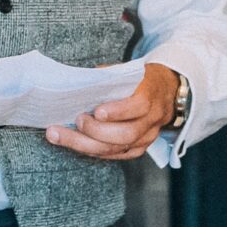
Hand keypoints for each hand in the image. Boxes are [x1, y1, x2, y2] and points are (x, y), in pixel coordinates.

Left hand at [44, 63, 178, 160]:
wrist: (166, 92)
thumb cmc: (140, 79)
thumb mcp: (129, 70)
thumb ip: (108, 76)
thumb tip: (78, 82)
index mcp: (151, 95)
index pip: (139, 106)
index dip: (118, 111)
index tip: (97, 111)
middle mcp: (152, 120)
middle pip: (126, 134)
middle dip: (96, 131)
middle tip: (76, 121)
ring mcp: (147, 138)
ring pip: (117, 149)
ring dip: (85, 144)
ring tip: (60, 135)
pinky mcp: (139, 149)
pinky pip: (115, 156)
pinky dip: (93, 151)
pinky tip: (74, 144)